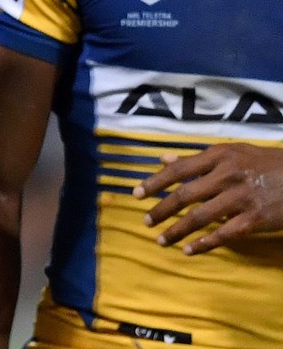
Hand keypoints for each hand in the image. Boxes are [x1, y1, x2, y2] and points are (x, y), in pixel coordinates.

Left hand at [134, 143, 282, 254]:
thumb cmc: (266, 164)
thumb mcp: (234, 152)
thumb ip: (197, 157)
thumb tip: (162, 159)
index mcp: (220, 156)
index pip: (178, 170)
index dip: (155, 183)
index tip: (136, 194)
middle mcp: (227, 175)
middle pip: (184, 196)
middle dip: (161, 210)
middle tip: (146, 222)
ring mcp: (241, 198)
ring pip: (199, 218)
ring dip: (177, 231)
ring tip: (162, 240)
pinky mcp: (254, 219)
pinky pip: (223, 235)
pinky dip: (203, 244)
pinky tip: (189, 251)